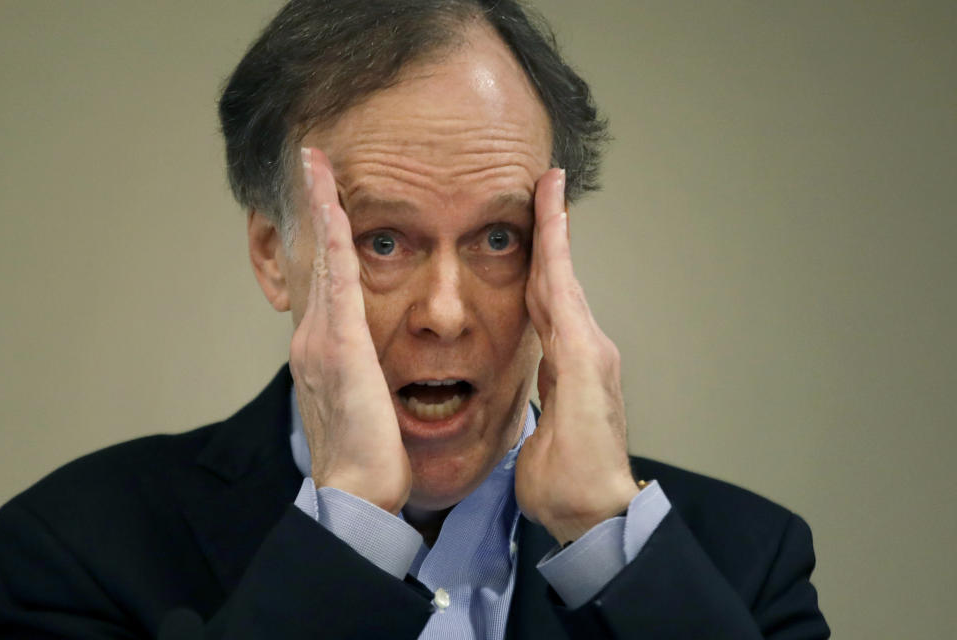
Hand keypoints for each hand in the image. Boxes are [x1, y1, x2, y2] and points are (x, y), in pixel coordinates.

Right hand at [290, 148, 410, 513]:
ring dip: (321, 209)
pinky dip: (335, 241)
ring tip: (317, 165)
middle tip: (313, 160)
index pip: (326, 278)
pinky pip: (339, 283)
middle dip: (316, 206)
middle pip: (317, 257)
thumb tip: (374, 358)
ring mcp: (323, 339)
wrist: (358, 489)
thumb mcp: (364, 399)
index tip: (328, 197)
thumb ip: (364, 369)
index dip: (325, 234)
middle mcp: (315, 336)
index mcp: (325, 348)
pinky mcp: (341, 348)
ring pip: (324, 260)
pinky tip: (336, 208)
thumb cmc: (371, 452)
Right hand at [515, 168, 639, 544]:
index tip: (552, 188)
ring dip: (548, 257)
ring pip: (556, 296)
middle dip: (552, 231)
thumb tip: (559, 332)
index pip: (561, 280)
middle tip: (545, 188)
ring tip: (538, 224)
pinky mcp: (562, 379)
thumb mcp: (570, 425)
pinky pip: (550, 323)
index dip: (554, 232)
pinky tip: (532, 289)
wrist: (590, 511)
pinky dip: (541, 293)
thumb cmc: (576, 477)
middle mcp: (583, 348)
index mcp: (582, 352)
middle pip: (560, 278)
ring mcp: (574, 362)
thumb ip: (565, 374)